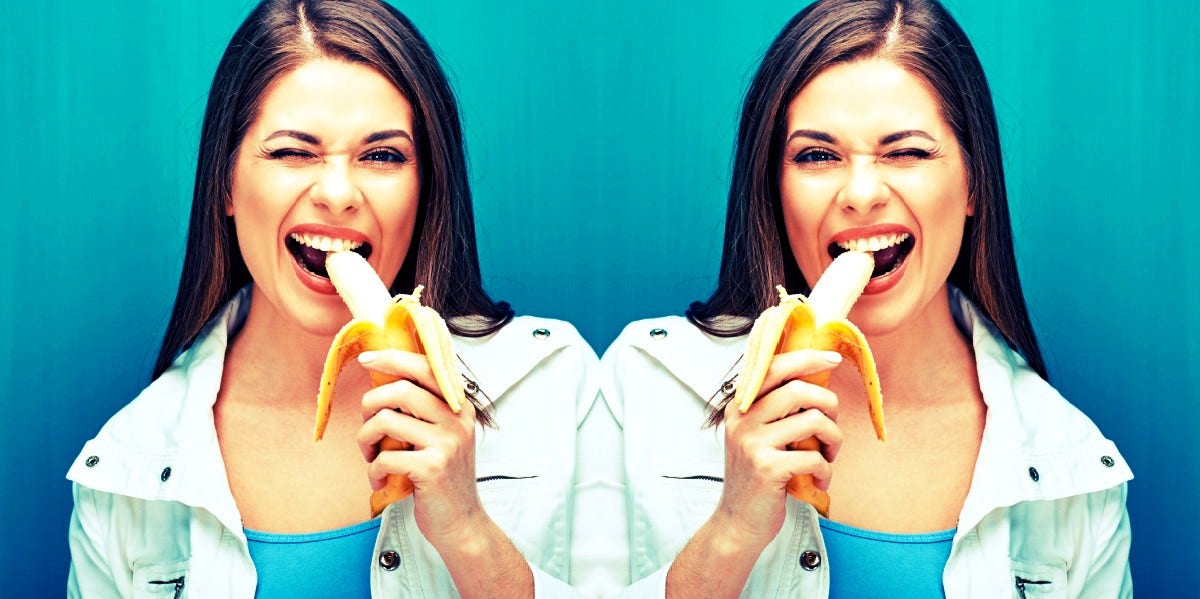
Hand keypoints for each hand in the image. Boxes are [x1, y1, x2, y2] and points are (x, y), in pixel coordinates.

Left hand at [356, 349, 488, 547]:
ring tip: (370, 455)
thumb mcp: (442, 437)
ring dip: (366, 439)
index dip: (392, 358)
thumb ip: (424, 410)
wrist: (461, 522)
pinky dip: (373, 469)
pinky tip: (379, 479)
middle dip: (370, 404)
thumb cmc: (443, 479)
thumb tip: (385, 382)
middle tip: (366, 423)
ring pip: (386, 420)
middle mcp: (457, 420)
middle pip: (401, 389)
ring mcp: (446, 443)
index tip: (367, 358)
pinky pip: (384, 457)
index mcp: (459, 407)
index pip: (426, 367)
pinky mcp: (432, 468)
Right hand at [716, 349, 843, 544]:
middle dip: (828, 404)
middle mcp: (741, 420)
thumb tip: (814, 380)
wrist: (738, 522)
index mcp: (739, 406)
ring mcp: (752, 443)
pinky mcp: (767, 468)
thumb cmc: (757, 478)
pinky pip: (814, 457)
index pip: (773, 366)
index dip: (806, 357)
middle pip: (798, 389)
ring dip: (833, 438)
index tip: (832, 358)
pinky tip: (820, 480)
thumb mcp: (758, 436)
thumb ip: (775, 409)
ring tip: (829, 455)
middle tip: (832, 424)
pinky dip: (826, 470)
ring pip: (812, 420)